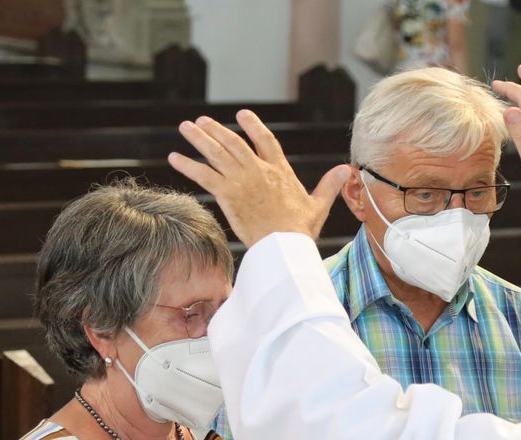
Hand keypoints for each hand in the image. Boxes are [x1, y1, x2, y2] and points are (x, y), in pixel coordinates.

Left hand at [168, 110, 350, 245]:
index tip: (242, 115)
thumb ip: (329, 185)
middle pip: (234, 142)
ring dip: (199, 138)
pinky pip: (203, 174)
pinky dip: (187, 165)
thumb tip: (346, 169)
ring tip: (185, 127)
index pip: (266, 141)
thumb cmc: (301, 230)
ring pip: (216, 152)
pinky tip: (174, 157)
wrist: (284, 243)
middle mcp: (259, 170)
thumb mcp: (319, 205)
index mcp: (280, 171)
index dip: (253, 126)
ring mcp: (241, 180)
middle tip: (202, 121)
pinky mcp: (227, 193)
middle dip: (216, 129)